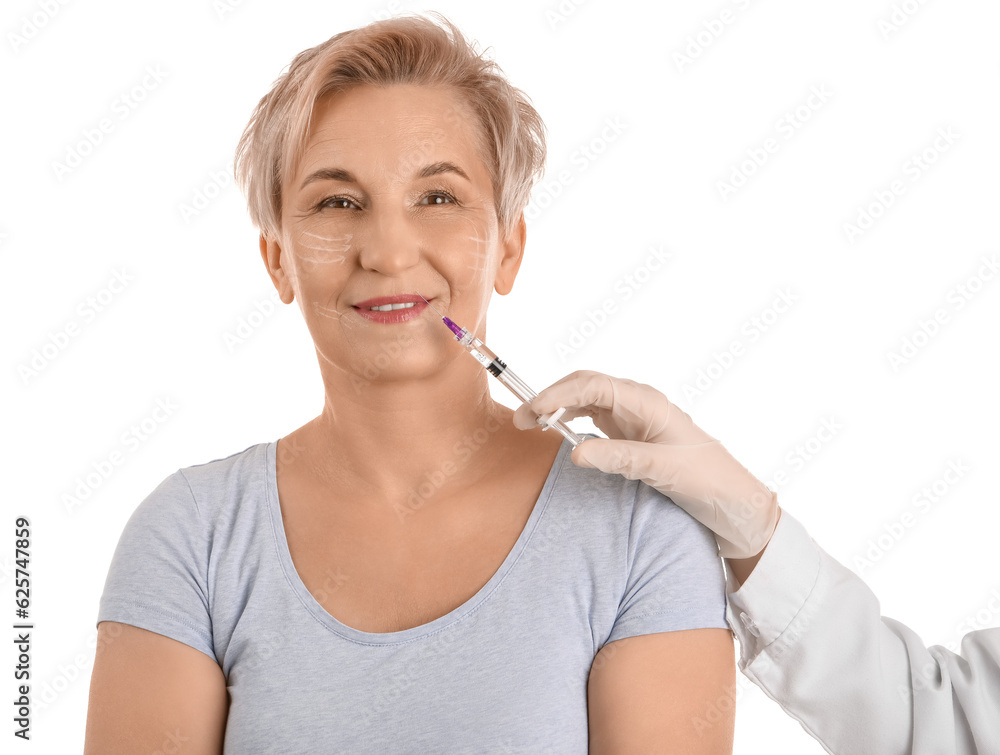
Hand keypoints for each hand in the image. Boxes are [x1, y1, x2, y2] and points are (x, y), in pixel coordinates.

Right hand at [513, 369, 779, 558]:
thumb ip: (619, 458)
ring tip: (531, 424)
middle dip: (551, 396)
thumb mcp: (664, 470)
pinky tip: (559, 434)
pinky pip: (595, 422)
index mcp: (648, 402)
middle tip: (520, 418)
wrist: (738, 507)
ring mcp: (635, 422)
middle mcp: (639, 406)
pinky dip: (572, 423)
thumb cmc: (710, 481)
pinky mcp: (633, 440)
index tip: (532, 411)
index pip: (592, 385)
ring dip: (558, 408)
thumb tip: (573, 450)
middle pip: (585, 387)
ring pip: (587, 402)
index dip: (558, 393)